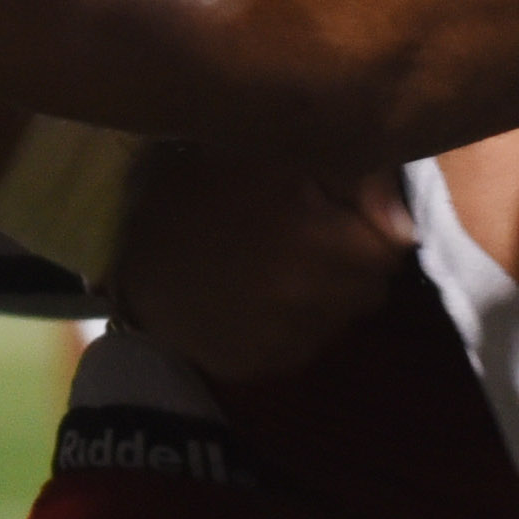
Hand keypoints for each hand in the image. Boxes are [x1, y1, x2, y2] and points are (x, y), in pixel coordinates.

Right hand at [115, 143, 410, 383]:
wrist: (112, 238)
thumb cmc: (199, 179)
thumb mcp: (276, 152)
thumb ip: (353, 173)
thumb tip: (406, 214)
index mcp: (320, 243)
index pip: (394, 247)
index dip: (372, 226)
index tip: (342, 213)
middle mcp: (307, 301)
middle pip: (370, 290)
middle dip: (352, 262)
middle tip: (311, 236)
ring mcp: (278, 341)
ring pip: (336, 321)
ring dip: (322, 296)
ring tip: (278, 264)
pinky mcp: (250, 366)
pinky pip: (298, 347)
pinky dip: (288, 326)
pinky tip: (255, 297)